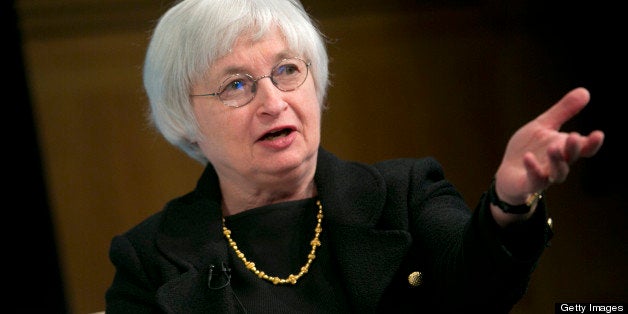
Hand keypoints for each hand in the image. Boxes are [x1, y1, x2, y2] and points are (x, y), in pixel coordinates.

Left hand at [494, 87, 604, 207]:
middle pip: (571, 158)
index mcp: (564, 149)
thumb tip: (585, 91)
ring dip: (557, 161)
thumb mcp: (543, 126)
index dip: (592, 143)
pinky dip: (532, 169)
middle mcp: (557, 164)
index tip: (598, 134)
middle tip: (573, 137)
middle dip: (573, 149)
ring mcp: (544, 176)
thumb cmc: (528, 148)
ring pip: (557, 173)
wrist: (508, 172)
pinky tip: (528, 157)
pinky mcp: (529, 184)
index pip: (584, 148)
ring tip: (554, 147)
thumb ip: (563, 111)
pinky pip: (534, 180)